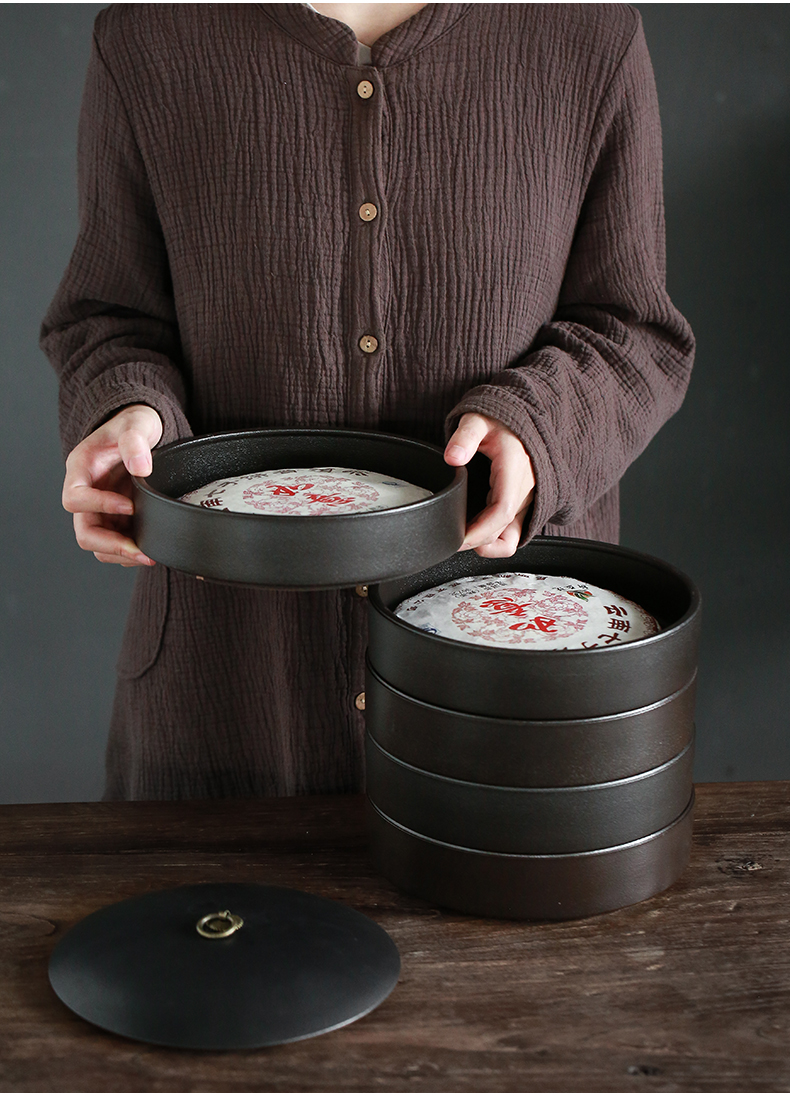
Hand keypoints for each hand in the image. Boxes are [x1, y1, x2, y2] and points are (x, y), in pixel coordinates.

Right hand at [62, 404, 162, 566]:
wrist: (144, 431)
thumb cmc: (135, 424)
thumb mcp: (137, 423)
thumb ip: (135, 441)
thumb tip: (141, 468)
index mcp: (81, 469)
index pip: (75, 498)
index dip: (99, 506)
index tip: (130, 506)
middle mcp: (87, 493)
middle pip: (85, 532)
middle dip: (111, 545)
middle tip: (141, 551)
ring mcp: (101, 509)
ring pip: (99, 545)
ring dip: (121, 554)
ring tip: (150, 555)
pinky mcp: (117, 519)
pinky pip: (116, 544)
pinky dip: (131, 552)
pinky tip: (152, 550)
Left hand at [444, 412, 535, 557]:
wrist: (519, 419)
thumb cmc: (499, 421)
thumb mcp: (477, 420)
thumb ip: (464, 437)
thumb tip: (452, 458)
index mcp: (515, 469)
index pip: (502, 510)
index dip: (480, 531)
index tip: (456, 538)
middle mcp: (525, 489)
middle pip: (504, 529)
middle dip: (476, 540)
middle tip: (448, 538)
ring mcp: (525, 500)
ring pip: (511, 537)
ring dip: (487, 543)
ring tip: (462, 536)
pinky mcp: (521, 506)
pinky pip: (513, 534)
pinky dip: (495, 540)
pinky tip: (475, 532)